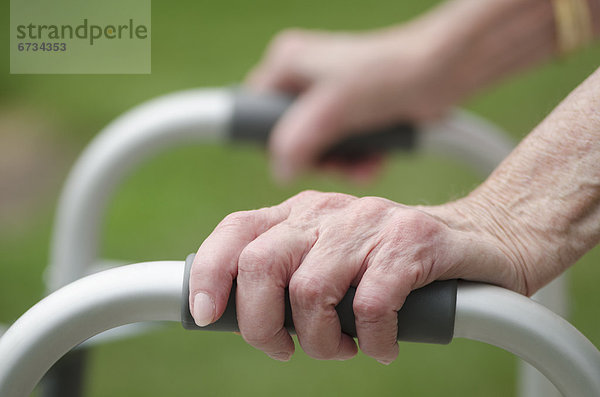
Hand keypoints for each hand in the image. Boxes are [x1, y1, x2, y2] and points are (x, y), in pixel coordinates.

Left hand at [189, 190, 534, 363]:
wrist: (484, 236)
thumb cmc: (397, 262)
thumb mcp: (334, 258)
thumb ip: (291, 274)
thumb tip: (239, 314)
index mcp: (302, 213)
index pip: (236, 231)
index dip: (210, 273)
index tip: (205, 316)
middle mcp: (329, 212)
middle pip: (261, 265)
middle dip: (262, 326)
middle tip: (288, 350)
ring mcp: (371, 223)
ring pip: (310, 292)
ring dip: (322, 341)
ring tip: (344, 348)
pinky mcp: (413, 241)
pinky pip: (370, 304)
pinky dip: (372, 339)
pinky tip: (382, 345)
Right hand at [246, 24, 462, 181]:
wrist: (442, 71)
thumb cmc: (390, 74)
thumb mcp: (334, 107)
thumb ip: (298, 140)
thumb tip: (280, 170)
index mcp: (286, 64)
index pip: (253, 113)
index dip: (270, 142)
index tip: (298, 158)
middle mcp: (302, 79)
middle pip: (287, 137)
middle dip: (318, 158)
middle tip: (340, 163)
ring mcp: (327, 97)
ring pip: (316, 148)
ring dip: (341, 164)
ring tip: (365, 164)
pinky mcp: (350, 112)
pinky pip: (340, 148)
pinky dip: (356, 159)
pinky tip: (374, 161)